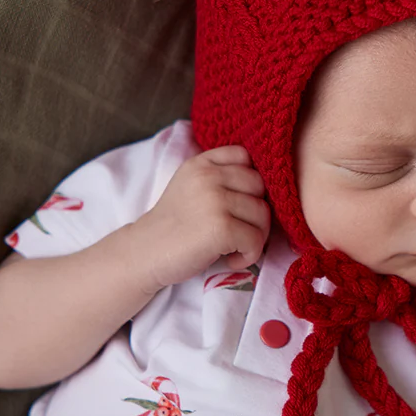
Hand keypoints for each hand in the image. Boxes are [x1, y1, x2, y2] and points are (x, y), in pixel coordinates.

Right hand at [133, 145, 270, 292]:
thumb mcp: (191, 186)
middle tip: (238, 230)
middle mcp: (209, 176)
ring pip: (263, 214)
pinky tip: (231, 258)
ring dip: (255, 236)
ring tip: (233, 246)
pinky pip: (256, 239)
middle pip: (260, 186)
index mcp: (202, 163)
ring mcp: (215, 201)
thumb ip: (220, 176)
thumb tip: (269, 183)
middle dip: (255, 211)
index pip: (245, 157)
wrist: (145, 254)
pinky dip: (250, 254)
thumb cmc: (174, 225)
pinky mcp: (221, 228)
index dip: (248, 182)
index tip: (236, 203)